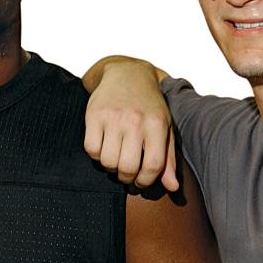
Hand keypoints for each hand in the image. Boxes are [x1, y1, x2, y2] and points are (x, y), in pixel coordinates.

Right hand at [82, 58, 177, 190]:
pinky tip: (104, 147)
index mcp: (157, 124)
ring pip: (107, 161)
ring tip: (116, 158)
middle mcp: (136, 121)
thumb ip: (168, 159)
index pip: (153, 166)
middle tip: (127, 173)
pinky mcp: (94, 115)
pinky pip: (91, 149)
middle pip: (127, 167)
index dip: (146, 181)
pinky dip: (96, 155)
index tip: (142, 181)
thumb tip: (171, 187)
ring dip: (110, 167)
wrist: (127, 74)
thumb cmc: (148, 105)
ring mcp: (113, 117)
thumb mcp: (165, 128)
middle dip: (126, 178)